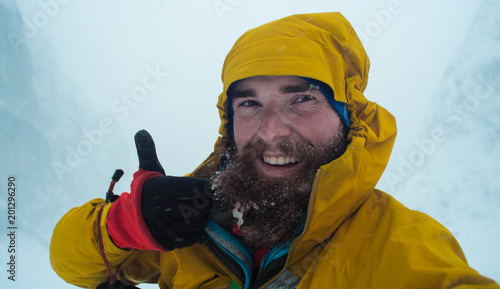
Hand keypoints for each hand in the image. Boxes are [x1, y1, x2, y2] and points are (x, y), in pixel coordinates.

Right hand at [106, 130, 212, 250]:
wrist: (129, 220)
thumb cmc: (146, 192)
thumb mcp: (147, 170)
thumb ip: (147, 152)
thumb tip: (141, 131)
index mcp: (165, 187)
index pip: (202, 188)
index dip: (206, 189)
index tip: (203, 189)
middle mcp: (166, 207)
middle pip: (203, 206)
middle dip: (203, 204)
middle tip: (196, 202)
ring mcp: (167, 226)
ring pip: (200, 222)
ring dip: (199, 218)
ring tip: (189, 212)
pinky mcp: (169, 240)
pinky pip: (193, 237)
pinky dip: (194, 232)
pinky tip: (186, 224)